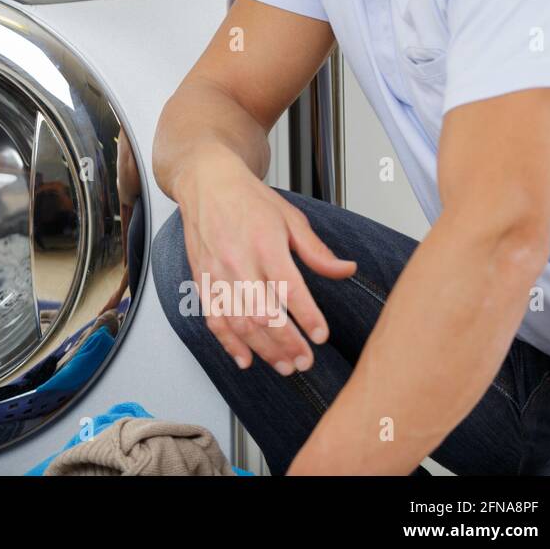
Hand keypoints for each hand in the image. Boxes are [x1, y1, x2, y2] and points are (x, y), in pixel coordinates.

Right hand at [174, 147, 355, 374]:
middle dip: (287, 343)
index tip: (321, 336)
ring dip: (262, 349)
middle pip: (263, 312)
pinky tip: (245, 358)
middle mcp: (239, 260)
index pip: (290, 289)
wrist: (207, 182)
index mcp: (265, 243)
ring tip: (283, 365)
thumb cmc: (248, 199)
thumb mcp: (291, 218)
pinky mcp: (202, 279)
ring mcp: (217, 272)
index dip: (307, 317)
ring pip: (239, 321)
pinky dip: (228, 342)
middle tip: (305, 361)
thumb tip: (346, 270)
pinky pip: (214, 318)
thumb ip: (317, 251)